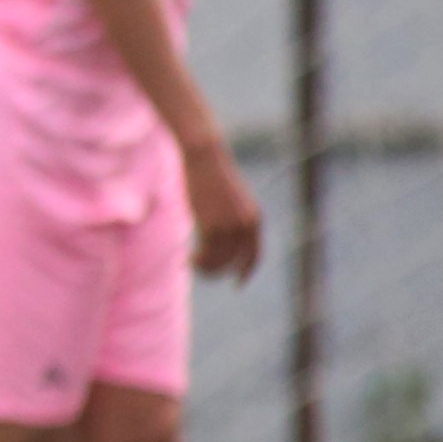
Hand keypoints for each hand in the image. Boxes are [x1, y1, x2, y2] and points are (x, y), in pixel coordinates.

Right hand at [181, 132, 261, 282]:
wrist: (205, 157)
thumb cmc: (211, 174)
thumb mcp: (227, 199)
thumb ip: (229, 218)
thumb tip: (218, 237)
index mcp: (255, 219)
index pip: (254, 254)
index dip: (245, 271)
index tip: (237, 284)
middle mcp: (247, 225)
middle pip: (234, 261)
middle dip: (217, 270)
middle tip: (199, 269)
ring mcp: (231, 226)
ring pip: (220, 261)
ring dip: (205, 268)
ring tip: (191, 263)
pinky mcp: (213, 225)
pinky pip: (207, 253)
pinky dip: (197, 261)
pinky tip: (187, 258)